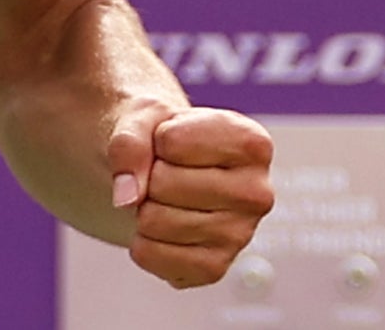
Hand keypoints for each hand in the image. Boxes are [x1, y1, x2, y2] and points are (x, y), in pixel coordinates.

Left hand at [109, 105, 274, 288]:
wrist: (159, 167)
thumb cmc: (159, 136)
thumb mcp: (141, 116)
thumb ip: (129, 143)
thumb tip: (127, 198)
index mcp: (251, 144)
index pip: (171, 142)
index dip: (155, 138)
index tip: (171, 139)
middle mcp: (257, 193)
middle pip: (164, 184)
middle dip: (148, 176)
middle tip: (165, 173)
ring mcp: (240, 236)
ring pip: (156, 221)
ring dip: (142, 208)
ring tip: (165, 198)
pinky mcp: (215, 268)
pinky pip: (154, 257)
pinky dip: (141, 241)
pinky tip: (161, 227)